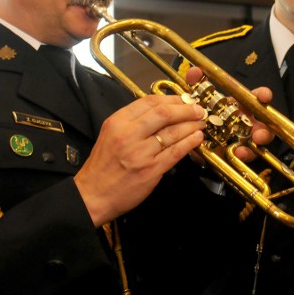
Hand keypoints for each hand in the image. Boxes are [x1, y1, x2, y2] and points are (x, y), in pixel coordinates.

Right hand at [75, 93, 205, 225]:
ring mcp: (141, 153)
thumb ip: (132, 122)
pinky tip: (197, 138)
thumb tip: (161, 111)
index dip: (172, 99)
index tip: (184, 99)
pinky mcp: (151, 170)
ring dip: (191, 125)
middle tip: (198, 109)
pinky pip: (176, 152)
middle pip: (164, 114)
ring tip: (201, 122)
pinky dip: (189, 142)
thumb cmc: (103, 166)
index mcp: (118, 122)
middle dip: (186, 109)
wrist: (92, 195)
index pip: (149, 102)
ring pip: (173, 132)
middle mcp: (129, 134)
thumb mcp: (111, 134)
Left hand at [183, 67, 274, 161]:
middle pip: (265, 123)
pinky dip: (244, 153)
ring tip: (252, 143)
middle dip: (265, 127)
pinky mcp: (237, 152)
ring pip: (260, 140)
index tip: (264, 96)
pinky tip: (238, 152)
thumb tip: (195, 71)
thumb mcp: (200, 100)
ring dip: (259, 141)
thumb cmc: (205, 115)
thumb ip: (197, 85)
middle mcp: (247, 121)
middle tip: (259, 133)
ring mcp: (245, 138)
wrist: (195, 137)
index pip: (257, 98)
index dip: (263, 95)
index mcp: (241, 106)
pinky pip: (246, 154)